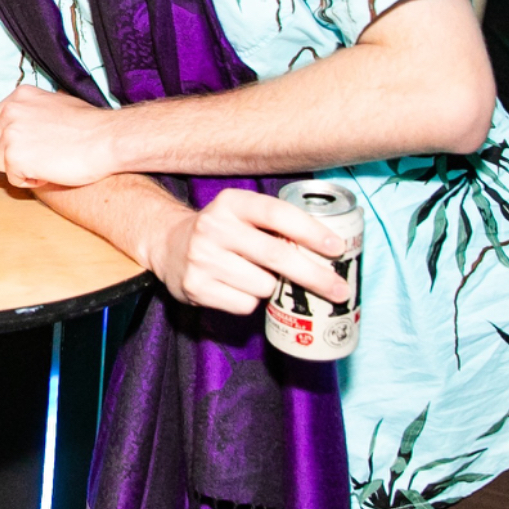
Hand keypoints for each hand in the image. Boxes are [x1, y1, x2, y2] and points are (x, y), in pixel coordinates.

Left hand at [0, 86, 120, 187]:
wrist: (106, 139)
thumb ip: (33, 111)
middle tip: (40, 157)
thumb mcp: (56, 104)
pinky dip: (29, 182)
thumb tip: (21, 123)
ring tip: (47, 165)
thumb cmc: (90, 125)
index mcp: (20, 96)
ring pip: (0, 162)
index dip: (11, 137)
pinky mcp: (14, 157)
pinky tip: (48, 174)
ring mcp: (10, 134)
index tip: (29, 144)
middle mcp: (10, 112)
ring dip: (21, 169)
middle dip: (13, 154)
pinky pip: (13, 179)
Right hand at [143, 189, 351, 315]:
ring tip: (259, 278)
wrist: (169, 246)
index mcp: (231, 203)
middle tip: (339, 290)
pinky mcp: (196, 286)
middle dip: (315, 276)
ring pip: (264, 285)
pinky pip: (244, 304)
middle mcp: (213, 227)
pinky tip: (238, 288)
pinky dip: (250, 302)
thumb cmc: (223, 232)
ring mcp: (201, 258)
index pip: (277, 213)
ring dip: (273, 289)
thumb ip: (276, 224)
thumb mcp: (243, 214)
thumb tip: (328, 253)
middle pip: (277, 256)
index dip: (311, 231)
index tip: (337, 248)